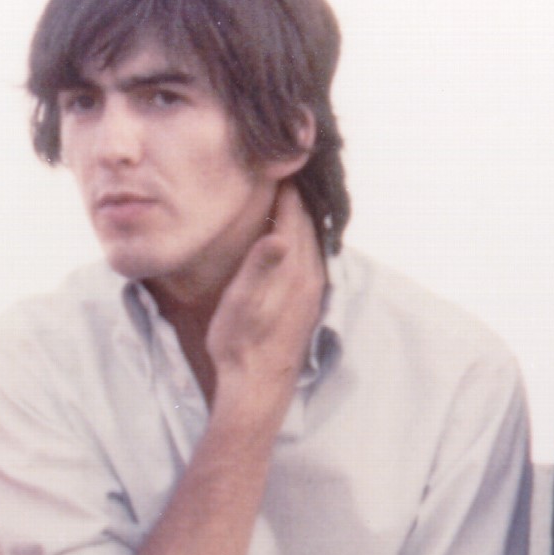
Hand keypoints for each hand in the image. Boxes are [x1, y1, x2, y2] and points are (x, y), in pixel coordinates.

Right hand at [204, 185, 324, 407]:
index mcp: (292, 269)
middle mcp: (309, 276)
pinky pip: (312, 259)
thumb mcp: (241, 304)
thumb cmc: (240, 344)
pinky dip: (304, 240)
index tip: (277, 166)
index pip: (293, 216)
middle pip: (308, 224)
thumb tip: (279, 236)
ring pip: (313, 241)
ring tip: (290, 199)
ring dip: (302, 219)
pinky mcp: (308, 304)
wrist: (257, 388)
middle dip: (296, 198)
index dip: (285, 189)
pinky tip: (293, 242)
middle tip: (285, 173)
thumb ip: (260, 266)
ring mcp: (312, 291)